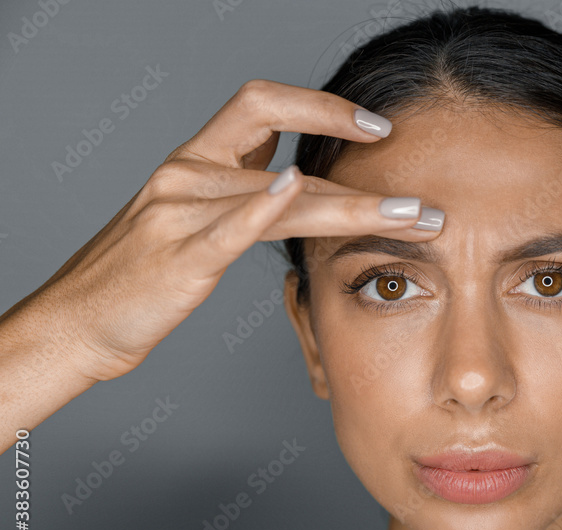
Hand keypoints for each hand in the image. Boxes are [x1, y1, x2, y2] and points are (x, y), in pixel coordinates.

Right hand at [21, 79, 436, 383]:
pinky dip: (264, 207)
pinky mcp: (178, 257)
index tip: (375, 126)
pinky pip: (228, 228)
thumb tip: (294, 178)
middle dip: (356, 159)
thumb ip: (238, 193)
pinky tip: (300, 191)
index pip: (261, 104)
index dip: (321, 106)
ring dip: (353, 206)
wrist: (74, 325)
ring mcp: (179, 212)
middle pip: (283, 145)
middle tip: (420, 190)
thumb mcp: (192, 220)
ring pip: (280, 195)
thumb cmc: (138, 277)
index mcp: (193, 162)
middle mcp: (186, 175)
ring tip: (410, 218)